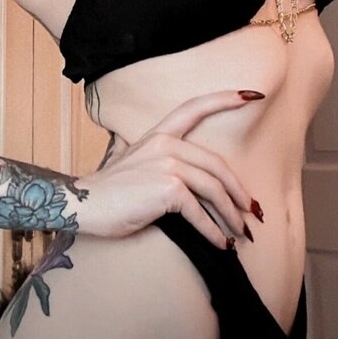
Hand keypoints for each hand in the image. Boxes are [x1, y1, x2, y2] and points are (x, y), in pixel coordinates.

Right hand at [74, 89, 264, 245]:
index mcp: (159, 134)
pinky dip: (213, 231)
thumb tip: (180, 177)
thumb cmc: (110, 191)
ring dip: (231, 215)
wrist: (85, 204)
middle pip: (216, 164)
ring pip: (213, 189)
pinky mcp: (168, 189)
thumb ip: (157, 159)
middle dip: (238, 190)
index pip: (195, 108)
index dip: (224, 99)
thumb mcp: (134, 162)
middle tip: (251, 210)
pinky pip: (200, 212)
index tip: (250, 95)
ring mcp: (168, 164)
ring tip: (240, 232)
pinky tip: (221, 243)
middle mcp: (165, 144)